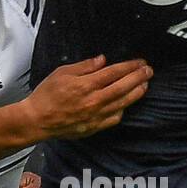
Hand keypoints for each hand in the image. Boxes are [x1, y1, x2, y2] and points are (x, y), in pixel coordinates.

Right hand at [24, 55, 151, 137]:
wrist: (37, 120)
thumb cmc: (46, 95)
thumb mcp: (62, 72)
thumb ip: (84, 66)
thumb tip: (102, 60)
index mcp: (86, 85)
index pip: (115, 72)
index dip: (130, 66)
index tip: (140, 62)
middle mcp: (94, 101)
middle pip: (123, 87)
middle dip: (139, 77)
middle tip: (149, 71)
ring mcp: (96, 116)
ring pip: (123, 103)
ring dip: (136, 93)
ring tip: (145, 85)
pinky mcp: (94, 127)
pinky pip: (114, 118)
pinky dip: (123, 110)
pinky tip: (126, 104)